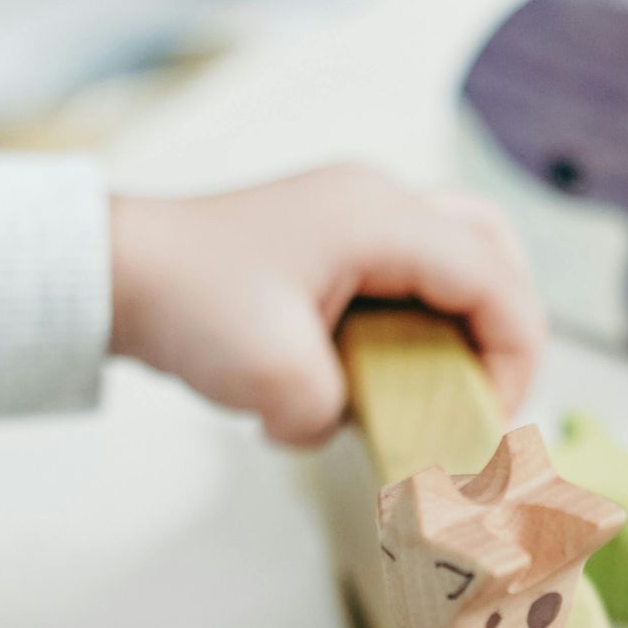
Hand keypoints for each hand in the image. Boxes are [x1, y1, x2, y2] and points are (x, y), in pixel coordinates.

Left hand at [108, 165, 543, 444]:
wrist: (112, 272)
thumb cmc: (186, 304)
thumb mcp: (276, 383)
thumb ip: (341, 415)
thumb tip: (352, 422)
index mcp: (381, 219)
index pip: (497, 283)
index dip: (515, 361)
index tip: (491, 426)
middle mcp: (378, 201)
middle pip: (495, 252)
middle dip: (505, 331)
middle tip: (483, 399)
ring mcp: (353, 213)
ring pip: (456, 256)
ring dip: (462, 324)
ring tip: (436, 391)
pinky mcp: (330, 238)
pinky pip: (408, 272)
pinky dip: (417, 321)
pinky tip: (379, 372)